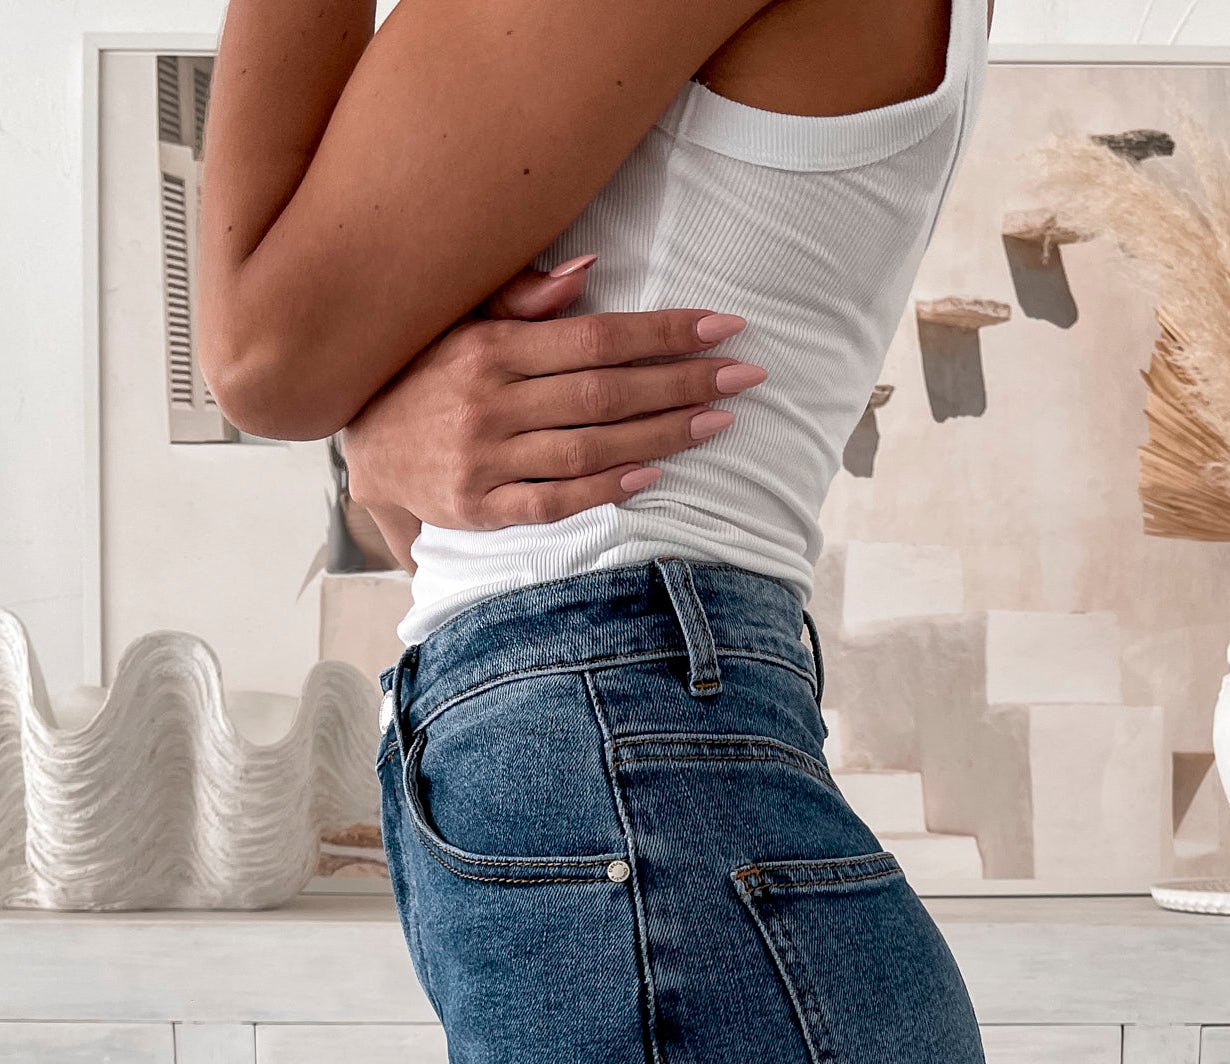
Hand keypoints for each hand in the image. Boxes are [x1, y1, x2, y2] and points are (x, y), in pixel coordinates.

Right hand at [340, 255, 764, 531]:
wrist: (363, 448)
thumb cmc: (426, 374)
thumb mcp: (461, 320)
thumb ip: (523, 297)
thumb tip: (589, 268)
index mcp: (491, 346)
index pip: (597, 338)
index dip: (665, 333)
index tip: (725, 328)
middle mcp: (489, 401)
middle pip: (606, 393)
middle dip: (683, 383)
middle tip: (746, 377)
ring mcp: (484, 459)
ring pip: (589, 448)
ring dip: (661, 436)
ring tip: (718, 423)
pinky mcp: (478, 509)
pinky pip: (553, 501)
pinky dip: (604, 490)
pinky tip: (653, 476)